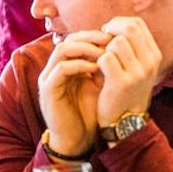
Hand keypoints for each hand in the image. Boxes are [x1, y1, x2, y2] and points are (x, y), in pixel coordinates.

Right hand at [37, 29, 110, 156]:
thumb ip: (106, 65)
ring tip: (105, 52)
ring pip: (63, 49)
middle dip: (92, 37)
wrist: (77, 137)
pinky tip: (96, 68)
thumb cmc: (90, 110)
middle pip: (70, 39)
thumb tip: (124, 44)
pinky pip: (61, 69)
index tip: (116, 36)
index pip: (78, 38)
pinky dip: (80, 65)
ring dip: (86, 48)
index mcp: (67, 64)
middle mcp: (55, 68)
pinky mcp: (48, 90)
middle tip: (111, 39)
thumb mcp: (101, 83)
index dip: (96, 34)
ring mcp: (49, 78)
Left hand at [94, 16, 160, 125]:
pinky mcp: (122, 82)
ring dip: (104, 48)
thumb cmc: (126, 90)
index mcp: (154, 54)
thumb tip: (114, 24)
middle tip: (101, 42)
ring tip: (101, 59)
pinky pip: (105, 58)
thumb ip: (131, 46)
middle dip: (110, 30)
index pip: (138, 23)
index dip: (119, 23)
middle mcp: (150, 61)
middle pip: (129, 28)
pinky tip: (96, 71)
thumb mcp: (137, 67)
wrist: (125, 122)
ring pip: (116, 42)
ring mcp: (138, 72)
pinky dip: (97, 61)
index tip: (108, 33)